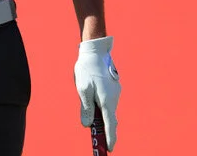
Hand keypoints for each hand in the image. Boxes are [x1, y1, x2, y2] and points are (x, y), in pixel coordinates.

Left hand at [74, 36, 120, 150]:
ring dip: (100, 115)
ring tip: (91, 118)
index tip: (109, 148)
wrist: (95, 50)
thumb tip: (87, 124)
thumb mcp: (82, 89)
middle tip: (99, 141)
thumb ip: (85, 108)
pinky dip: (101, 106)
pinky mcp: (112, 87)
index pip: (110, 124)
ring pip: (107, 108)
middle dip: (105, 130)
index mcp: (107, 100)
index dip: (110, 137)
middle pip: (109, 118)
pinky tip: (92, 100)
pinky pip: (106, 100)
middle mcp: (114, 98)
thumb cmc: (87, 69)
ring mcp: (114, 92)